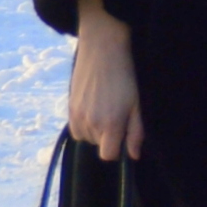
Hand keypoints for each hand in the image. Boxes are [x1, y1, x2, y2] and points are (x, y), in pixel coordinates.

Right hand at [65, 0, 142, 162]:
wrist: (103, 50)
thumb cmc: (126, 76)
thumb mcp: (137, 105)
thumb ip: (135, 133)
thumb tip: (132, 156)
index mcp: (110, 124)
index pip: (108, 155)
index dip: (117, 150)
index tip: (124, 137)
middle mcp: (91, 123)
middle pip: (98, 146)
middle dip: (108, 137)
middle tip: (118, 115)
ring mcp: (77, 116)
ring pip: (86, 138)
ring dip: (96, 131)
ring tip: (106, 109)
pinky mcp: (69, 108)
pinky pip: (76, 129)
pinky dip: (84, 125)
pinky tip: (94, 109)